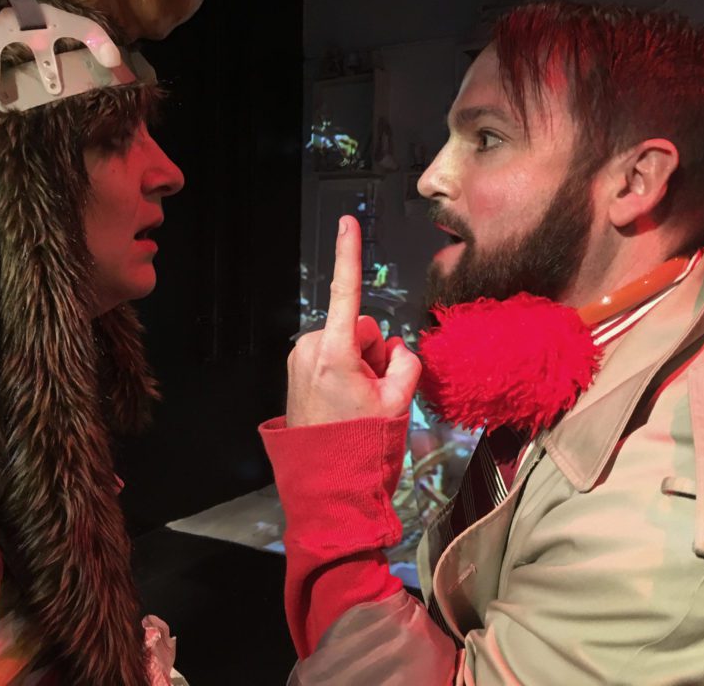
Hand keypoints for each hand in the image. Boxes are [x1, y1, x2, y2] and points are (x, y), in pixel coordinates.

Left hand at [287, 216, 421, 425]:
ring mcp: (300, 359)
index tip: (347, 222)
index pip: (347, 292)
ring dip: (358, 362)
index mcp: (334, 353)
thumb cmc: (360, 445)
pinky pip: (330, 353)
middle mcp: (310, 350)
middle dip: (372, 351)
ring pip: (345, 341)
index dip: (349, 254)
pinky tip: (345, 398)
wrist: (327, 481)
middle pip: (359, 327)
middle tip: (374, 388)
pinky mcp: (296, 369)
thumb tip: (396, 348)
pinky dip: (343, 368)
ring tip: (357, 399)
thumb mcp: (399, 402)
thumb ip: (406, 363)